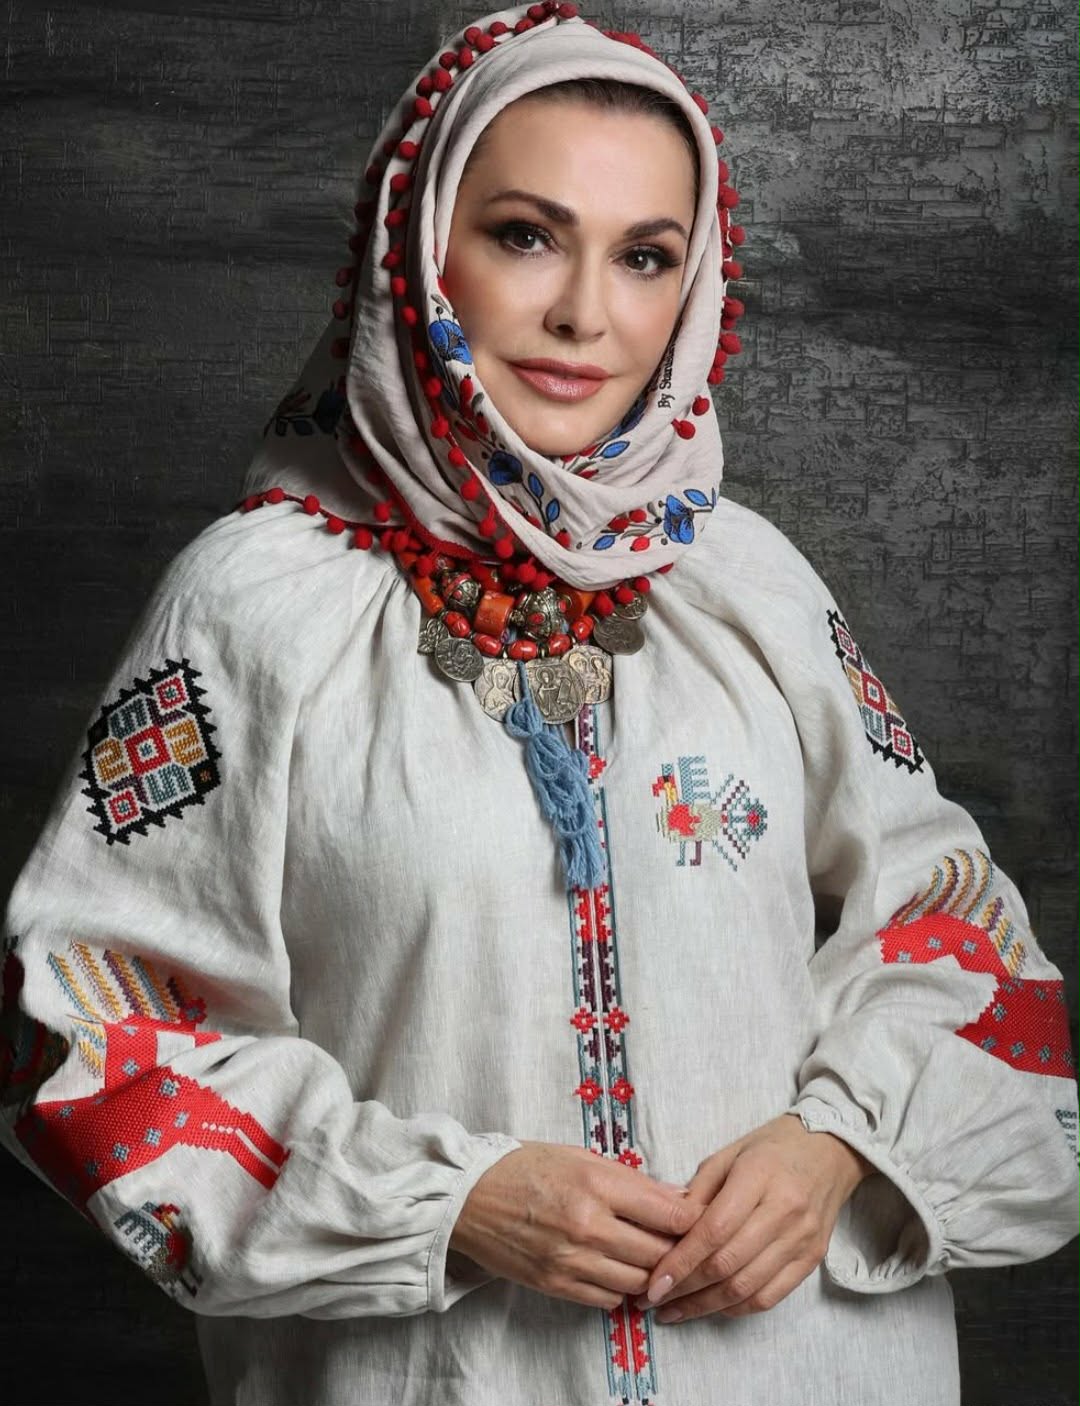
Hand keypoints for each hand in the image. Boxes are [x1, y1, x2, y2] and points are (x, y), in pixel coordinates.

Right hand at [449, 1139, 705, 1309]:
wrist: (470, 1197)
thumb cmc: (527, 1168)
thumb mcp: (581, 1157)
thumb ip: (630, 1180)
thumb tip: (677, 1199)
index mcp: (598, 1183)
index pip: (670, 1213)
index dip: (692, 1219)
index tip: (697, 1219)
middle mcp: (588, 1224)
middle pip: (660, 1252)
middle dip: (676, 1249)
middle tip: (679, 1243)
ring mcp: (572, 1259)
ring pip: (639, 1280)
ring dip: (649, 1272)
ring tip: (647, 1256)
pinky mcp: (556, 1285)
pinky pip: (609, 1299)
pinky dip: (620, 1288)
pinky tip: (616, 1269)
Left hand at [632, 1112, 874, 1322]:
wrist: (830, 1151)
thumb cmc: (772, 1148)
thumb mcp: (728, 1155)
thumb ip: (698, 1192)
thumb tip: (666, 1232)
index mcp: (758, 1176)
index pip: (714, 1230)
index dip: (681, 1261)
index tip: (653, 1283)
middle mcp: (784, 1211)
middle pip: (728, 1264)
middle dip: (686, 1289)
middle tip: (654, 1300)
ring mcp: (802, 1239)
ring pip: (747, 1288)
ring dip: (706, 1306)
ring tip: (676, 1311)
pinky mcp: (812, 1260)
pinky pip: (771, 1296)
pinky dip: (737, 1307)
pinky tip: (712, 1306)